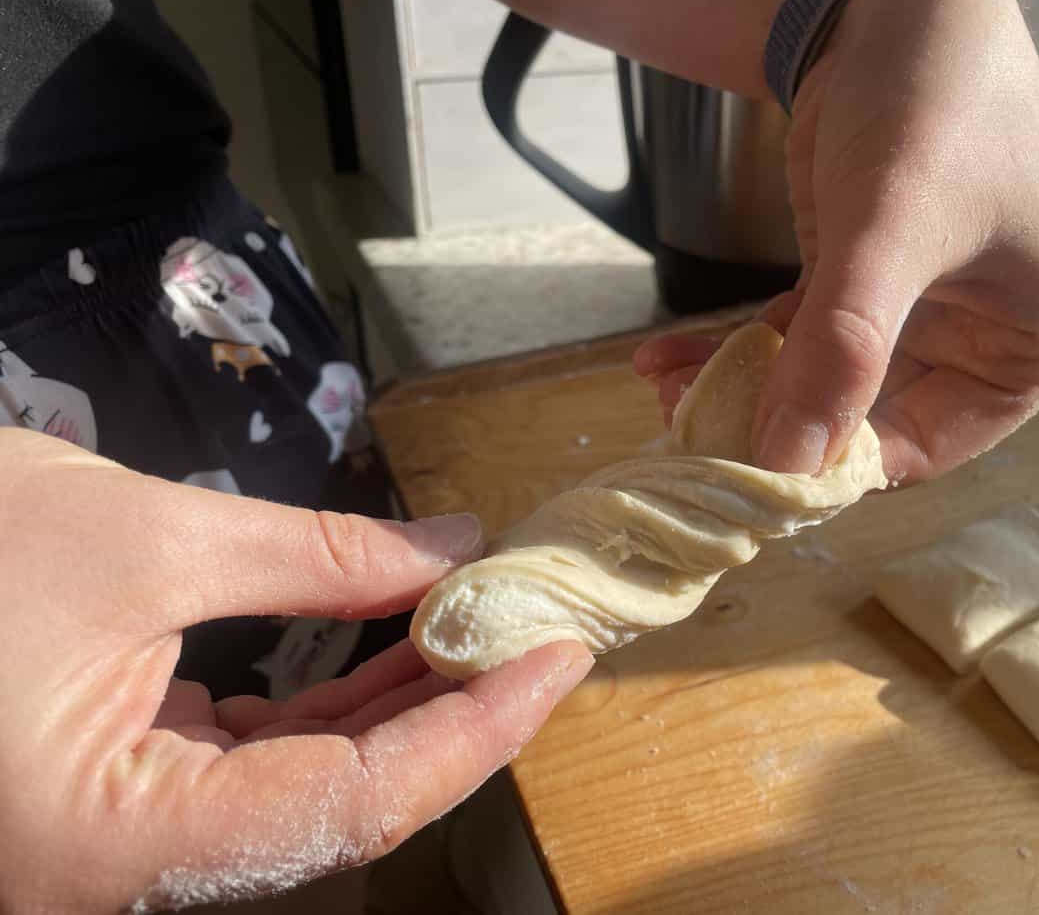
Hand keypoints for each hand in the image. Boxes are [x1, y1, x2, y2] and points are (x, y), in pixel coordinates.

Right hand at [0, 429, 591, 911]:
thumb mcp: (142, 538)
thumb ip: (314, 555)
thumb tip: (449, 548)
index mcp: (114, 846)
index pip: (352, 806)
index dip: (472, 729)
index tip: (552, 659)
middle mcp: (121, 871)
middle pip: (341, 805)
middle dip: (450, 713)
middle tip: (534, 634)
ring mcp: (122, 837)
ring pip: (306, 784)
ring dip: (400, 702)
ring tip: (480, 626)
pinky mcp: (124, 790)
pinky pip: (260, 759)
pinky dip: (336, 700)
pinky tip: (393, 637)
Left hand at [636, 0, 1038, 482]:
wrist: (902, 3)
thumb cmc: (935, 103)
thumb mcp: (890, 232)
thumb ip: (843, 350)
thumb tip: (786, 464)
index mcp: (1037, 346)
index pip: (930, 445)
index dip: (840, 465)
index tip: (752, 478)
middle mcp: (983, 342)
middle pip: (866, 422)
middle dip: (775, 430)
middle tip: (689, 438)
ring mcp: (919, 315)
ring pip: (821, 385)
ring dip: (741, 393)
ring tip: (666, 399)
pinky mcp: (862, 285)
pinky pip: (796, 339)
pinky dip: (734, 350)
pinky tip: (665, 361)